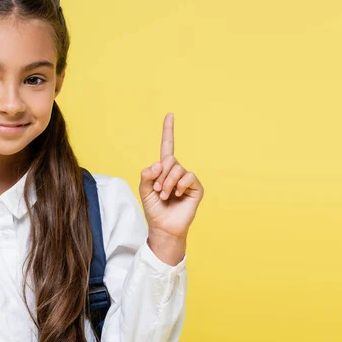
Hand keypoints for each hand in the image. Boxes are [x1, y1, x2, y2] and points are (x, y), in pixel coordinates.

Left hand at [139, 113, 203, 263]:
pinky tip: (177, 195)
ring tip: (166, 196)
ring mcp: (187, 179)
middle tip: (158, 191)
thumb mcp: (144, 190)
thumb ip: (147, 175)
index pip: (167, 146)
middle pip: (169, 160)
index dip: (168, 130)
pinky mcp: (196, 188)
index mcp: (164, 169)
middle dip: (160, 176)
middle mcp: (177, 171)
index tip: (170, 114)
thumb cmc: (154, 209)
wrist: (163, 227)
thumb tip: (159, 164)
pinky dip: (180, 185)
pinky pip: (188, 177)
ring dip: (167, 183)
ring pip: (177, 169)